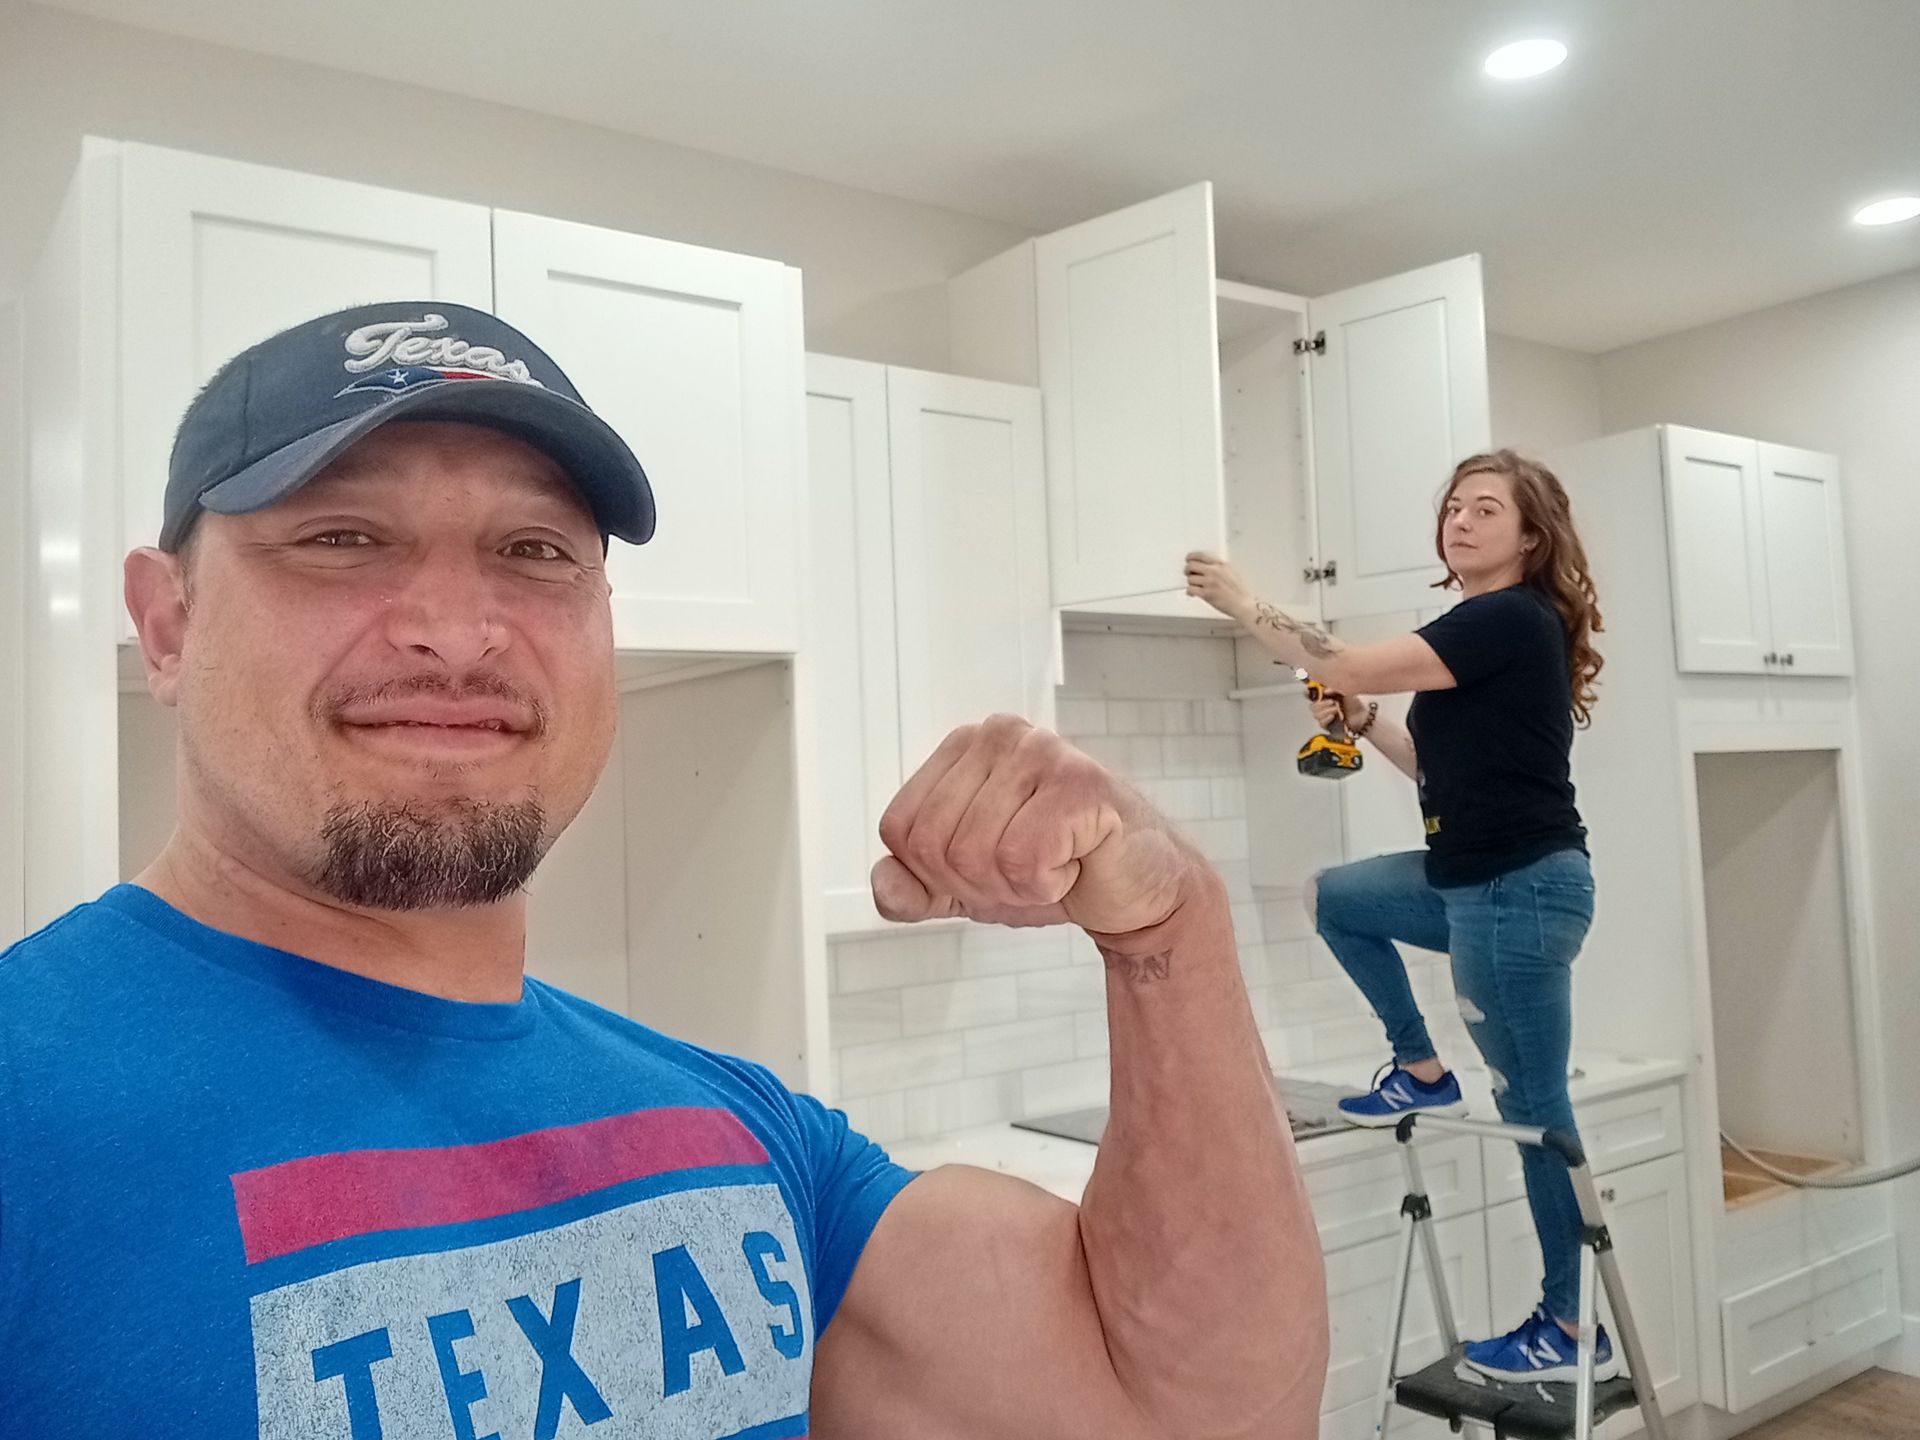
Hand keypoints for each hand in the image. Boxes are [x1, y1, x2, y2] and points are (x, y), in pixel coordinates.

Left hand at [873, 715, 1206, 937]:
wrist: (1137, 891)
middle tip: (1027, 870)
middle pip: (933, 844)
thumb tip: (885, 885)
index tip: (988, 867)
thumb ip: (914, 889)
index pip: (900, 828)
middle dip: (977, 883)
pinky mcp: (1081, 784)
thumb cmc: (1056, 870)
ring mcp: (1042, 752)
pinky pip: (1022, 859)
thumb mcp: (966, 886)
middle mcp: (998, 735)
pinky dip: (1048, 884)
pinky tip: (1076, 864)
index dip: (936, 873)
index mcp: (962, 747)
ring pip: (975, 854)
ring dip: (1016, 886)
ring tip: (1054, 864)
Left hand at [1183, 551, 1254, 622]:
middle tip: (1189, 574)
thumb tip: (1204, 565)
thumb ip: (1218, 567)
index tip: (1188, 559)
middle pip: (1191, 566)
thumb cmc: (1238, 591)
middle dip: (1188, 570)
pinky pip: (1190, 589)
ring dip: (1191, 583)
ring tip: (1196, 587)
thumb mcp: (1230, 572)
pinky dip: (1190, 592)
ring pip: (1190, 579)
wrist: (1242, 604)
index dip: (1191, 557)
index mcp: (1220, 564)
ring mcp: (1210, 582)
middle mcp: (1214, 571)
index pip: (1201, 555)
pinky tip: (1194, 593)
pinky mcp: (1206, 594)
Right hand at [1309, 691, 1367, 732]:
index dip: (1308, 693)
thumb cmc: (1355, 706)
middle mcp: (1324, 707)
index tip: (1312, 692)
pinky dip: (1326, 718)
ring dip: (1326, 710)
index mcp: (1326, 697)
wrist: (1362, 718)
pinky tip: (1333, 716)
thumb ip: (1334, 689)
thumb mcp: (1345, 692)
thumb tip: (1324, 691)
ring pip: (1316, 714)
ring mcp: (1325, 717)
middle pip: (1312, 705)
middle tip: (1332, 702)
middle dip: (1321, 703)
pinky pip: (1321, 722)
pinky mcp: (1328, 726)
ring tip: (1336, 709)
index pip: (1312, 694)